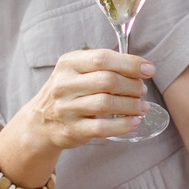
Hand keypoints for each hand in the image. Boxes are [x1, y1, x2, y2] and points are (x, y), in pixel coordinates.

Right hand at [5, 49, 154, 165]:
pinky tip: (134, 122)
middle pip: (107, 81)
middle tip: (142, 91)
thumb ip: (103, 65)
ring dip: (131, 105)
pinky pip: (102, 128)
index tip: (149, 70)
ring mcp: (66, 108)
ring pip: (106, 104)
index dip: (130, 63)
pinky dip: (123, 125)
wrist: (40, 122)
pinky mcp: (72, 130)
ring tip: (142, 107)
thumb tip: (141, 68)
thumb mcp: (76, 71)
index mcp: (68, 63)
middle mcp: (64, 84)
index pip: (103, 58)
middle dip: (132, 86)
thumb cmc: (68, 92)